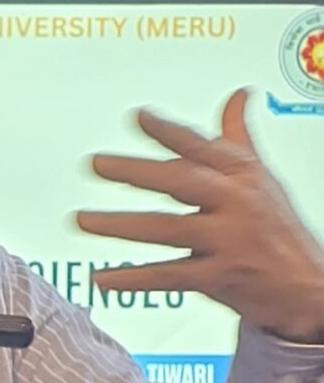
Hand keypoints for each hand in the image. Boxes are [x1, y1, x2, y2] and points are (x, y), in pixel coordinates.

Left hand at [76, 88, 323, 342]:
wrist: (308, 287)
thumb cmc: (276, 227)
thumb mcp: (261, 177)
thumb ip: (238, 137)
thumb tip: (239, 95)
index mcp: (241, 175)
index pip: (201, 147)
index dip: (169, 132)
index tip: (138, 116)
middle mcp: (235, 204)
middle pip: (181, 182)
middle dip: (137, 172)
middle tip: (96, 163)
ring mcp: (227, 241)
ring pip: (167, 230)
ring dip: (120, 225)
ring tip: (82, 220)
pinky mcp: (219, 277)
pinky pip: (169, 276)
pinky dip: (133, 279)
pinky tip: (102, 277)